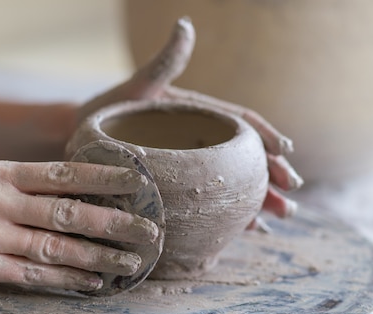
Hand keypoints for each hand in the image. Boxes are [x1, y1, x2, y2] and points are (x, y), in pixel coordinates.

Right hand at [0, 161, 157, 291]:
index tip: (138, 181)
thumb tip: (79, 190)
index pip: (62, 173)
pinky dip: (68, 279)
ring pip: (56, 248)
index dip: (103, 177)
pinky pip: (34, 275)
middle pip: (67, 212)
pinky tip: (93, 282)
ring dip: (97, 257)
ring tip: (130, 262)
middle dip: (113, 222)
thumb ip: (26, 184)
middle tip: (149, 230)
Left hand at [79, 18, 302, 229]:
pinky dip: (233, 216)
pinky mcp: (181, 186)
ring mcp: (193, 166)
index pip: (239, 123)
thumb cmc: (109, 109)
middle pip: (245, 158)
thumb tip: (185, 25)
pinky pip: (212, 202)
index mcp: (198, 114)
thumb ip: (164, 62)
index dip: (264, 135)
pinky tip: (251, 229)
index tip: (285, 150)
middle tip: (291, 193)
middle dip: (271, 175)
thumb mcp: (139, 85)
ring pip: (235, 183)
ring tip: (283, 216)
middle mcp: (200, 140)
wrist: (82, 136)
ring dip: (260, 200)